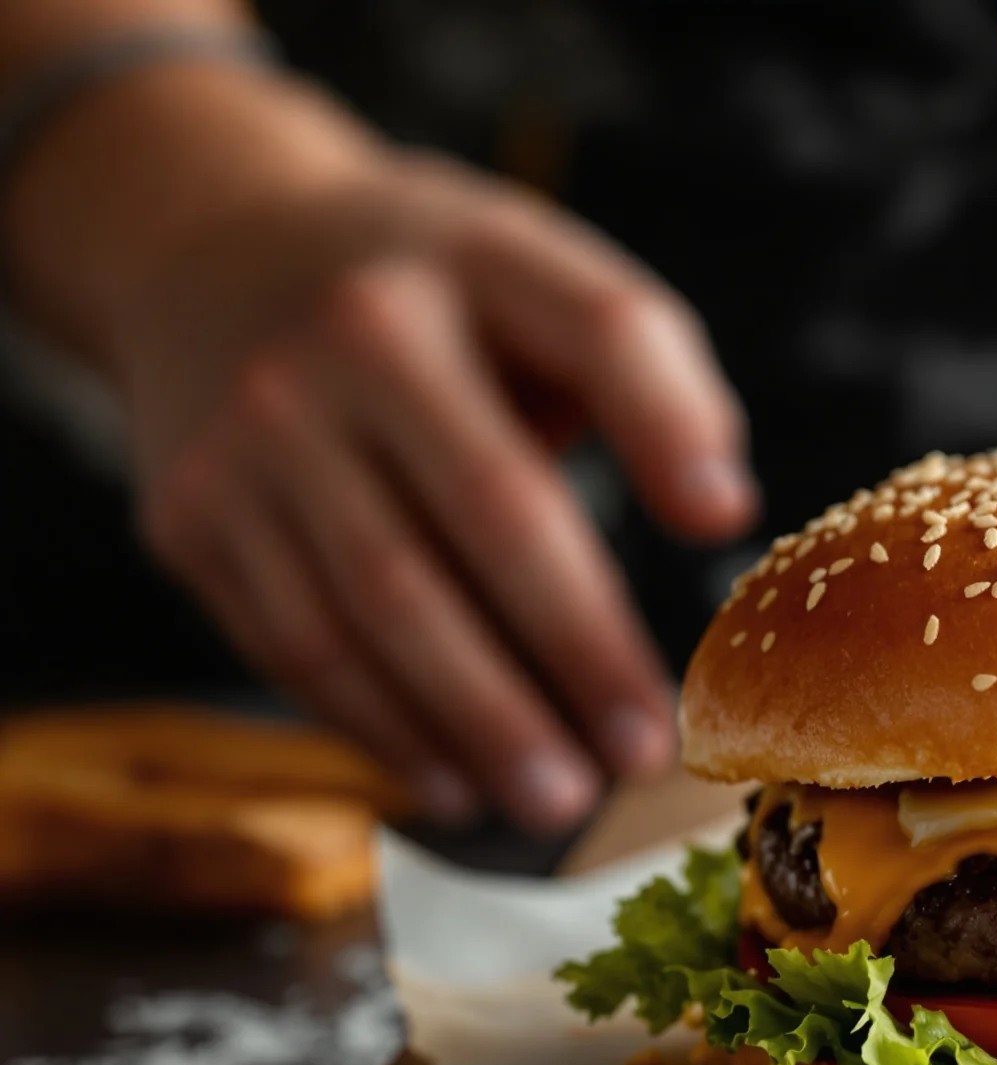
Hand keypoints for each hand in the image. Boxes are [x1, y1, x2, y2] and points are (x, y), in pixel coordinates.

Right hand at [104, 142, 753, 830]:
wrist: (202, 251)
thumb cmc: (427, 294)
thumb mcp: (530, 274)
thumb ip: (642, 368)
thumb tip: (719, 511)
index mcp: (469, 265)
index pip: (597, 333)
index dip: (665, 424)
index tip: (722, 525)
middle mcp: (346, 345)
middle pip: (486, 510)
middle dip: (574, 644)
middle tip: (642, 751)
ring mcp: (251, 436)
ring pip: (376, 605)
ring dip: (476, 718)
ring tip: (559, 797)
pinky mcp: (190, 517)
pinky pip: (295, 643)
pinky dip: (380, 724)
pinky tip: (454, 780)